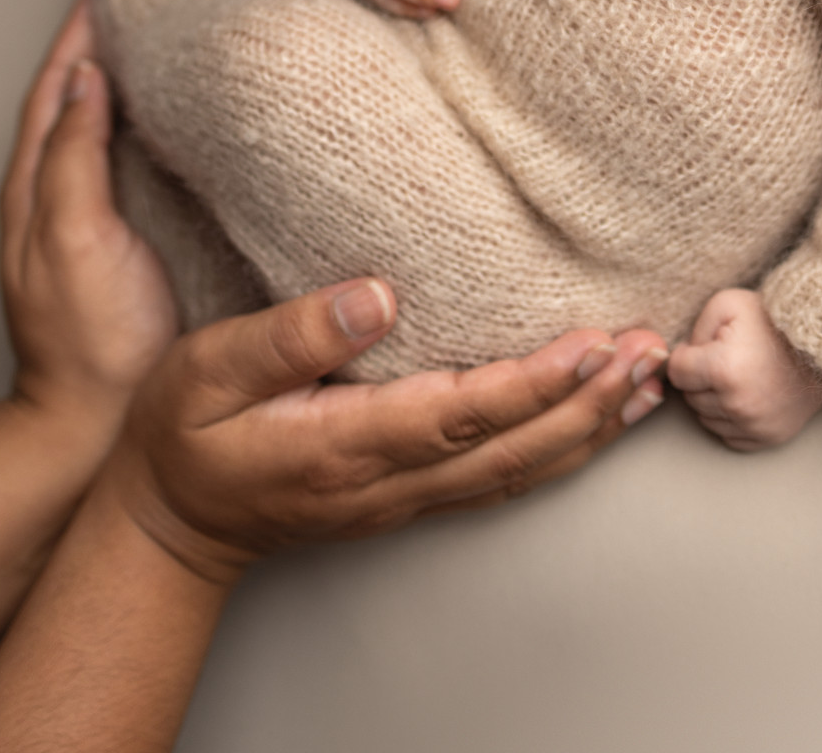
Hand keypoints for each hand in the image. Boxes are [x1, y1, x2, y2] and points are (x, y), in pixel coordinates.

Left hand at [0, 0, 178, 443]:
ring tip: (163, 50)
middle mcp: (55, 200)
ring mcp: (87, 226)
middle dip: (99, 49)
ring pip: (98, 134)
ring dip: (123, 89)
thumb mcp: (74, 239)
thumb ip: (73, 160)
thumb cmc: (89, 342)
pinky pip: (126, 169)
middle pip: (71, 102)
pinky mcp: (121, 247)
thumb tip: (86, 81)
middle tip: (140, 7)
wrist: (100, 424)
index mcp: (34, 190)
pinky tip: (181, 130)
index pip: (52, 89)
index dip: (77, 37)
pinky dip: (145, 134)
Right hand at [108, 279, 668, 581]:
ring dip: (589, 429)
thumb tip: (377, 296)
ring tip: (649, 380)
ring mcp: (405, 497)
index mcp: (346, 443)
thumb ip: (292, 335)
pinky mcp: (410, 497)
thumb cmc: (183, 436)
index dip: (534, 383)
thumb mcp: (209, 370)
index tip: (593, 345)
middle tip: (653, 352)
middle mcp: (391, 480)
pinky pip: (501, 479)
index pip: (461, 413)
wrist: (168, 524)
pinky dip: (560, 450)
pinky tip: (593, 421)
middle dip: (589, 403)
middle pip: (512, 448)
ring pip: (518, 470)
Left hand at [667, 288, 821, 450]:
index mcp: (724, 370)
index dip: (686, 356)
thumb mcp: (727, 304)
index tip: (701, 347)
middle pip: (691, 398)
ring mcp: (756, 425)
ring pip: (707, 419)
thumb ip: (694, 329)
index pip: (677, 373)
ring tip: (736, 375)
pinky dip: (730, 418)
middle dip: (699, 378)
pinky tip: (745, 395)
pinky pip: (729, 435)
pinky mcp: (769, 437)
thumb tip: (681, 357)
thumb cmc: (772, 320)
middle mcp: (739, 405)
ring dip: (713, 399)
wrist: (821, 343)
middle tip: (723, 358)